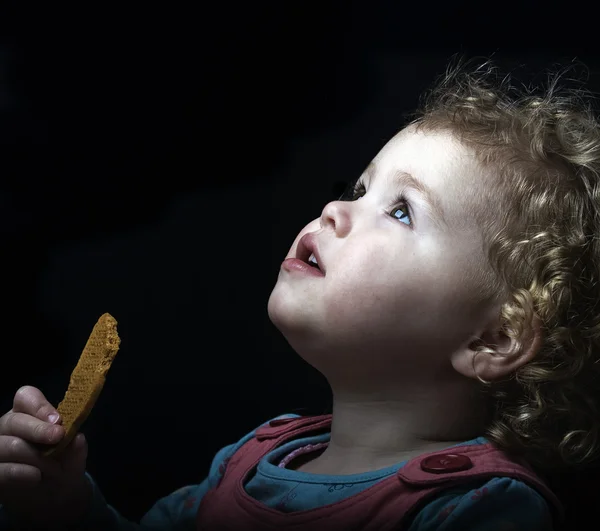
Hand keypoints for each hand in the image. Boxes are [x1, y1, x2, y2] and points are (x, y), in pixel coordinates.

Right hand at [0, 385, 91, 528]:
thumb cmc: (62, 464)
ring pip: (9, 445)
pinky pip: (1, 469)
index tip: (58, 420)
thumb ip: (76, 447)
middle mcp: (9, 427)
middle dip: (38, 429)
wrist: (52, 495)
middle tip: (58, 438)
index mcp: (29, 414)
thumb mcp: (74, 455)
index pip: (26, 397)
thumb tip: (77, 439)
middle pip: (15, 421)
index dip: (40, 406)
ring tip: (54, 468)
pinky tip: (36, 477)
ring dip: (36, 457)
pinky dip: (21, 472)